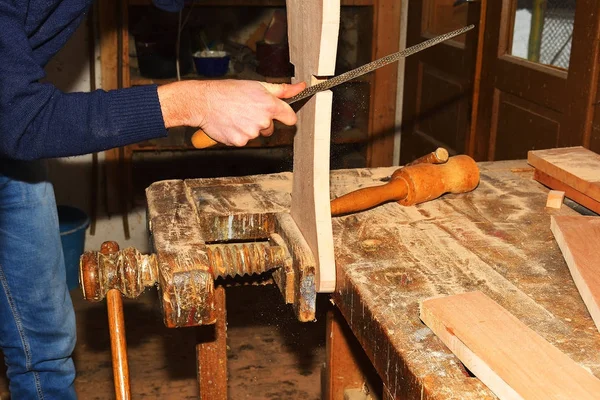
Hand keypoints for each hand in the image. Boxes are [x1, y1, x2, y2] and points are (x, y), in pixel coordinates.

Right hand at [158, 80, 305, 145]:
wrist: (204, 102)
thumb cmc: (228, 91)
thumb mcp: (257, 85)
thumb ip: (281, 89)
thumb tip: (301, 87)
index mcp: (269, 105)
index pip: (290, 118)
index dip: (286, 116)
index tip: (281, 115)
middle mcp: (262, 120)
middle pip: (270, 127)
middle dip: (262, 120)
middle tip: (246, 109)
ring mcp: (251, 133)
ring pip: (256, 134)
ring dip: (248, 127)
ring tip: (236, 115)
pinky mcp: (240, 141)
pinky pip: (244, 140)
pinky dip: (238, 134)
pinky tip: (230, 123)